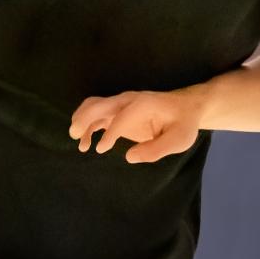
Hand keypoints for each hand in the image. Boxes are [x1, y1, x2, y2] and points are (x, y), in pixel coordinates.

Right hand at [68, 89, 205, 162]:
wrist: (185, 109)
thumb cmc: (183, 124)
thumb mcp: (178, 140)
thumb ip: (156, 149)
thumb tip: (129, 157)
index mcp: (143, 105)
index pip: (121, 116)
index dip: (110, 132)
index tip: (101, 148)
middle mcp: (128, 101)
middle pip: (100, 104)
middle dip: (85, 118)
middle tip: (75, 134)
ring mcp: (122, 106)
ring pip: (94, 107)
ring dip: (82, 120)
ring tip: (78, 141)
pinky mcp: (119, 114)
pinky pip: (97, 117)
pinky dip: (87, 127)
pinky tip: (85, 145)